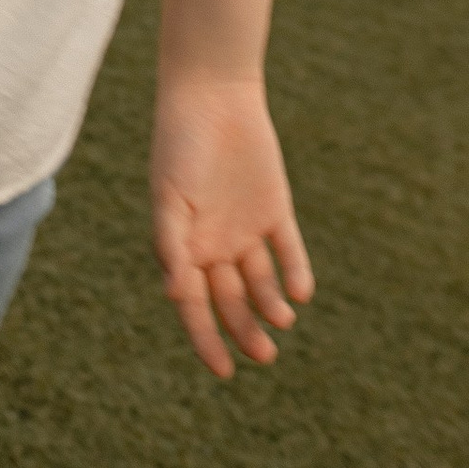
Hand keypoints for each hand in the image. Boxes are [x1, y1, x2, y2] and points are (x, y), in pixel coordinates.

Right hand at [151, 72, 312, 377]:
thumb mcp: (169, 196)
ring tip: (281, 318)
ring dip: (270, 307)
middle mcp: (214, 245)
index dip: (206, 340)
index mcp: (183, 246)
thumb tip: (174, 293)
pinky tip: (299, 292)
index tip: (223, 372)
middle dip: (246, 331)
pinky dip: (295, 274)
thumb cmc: (180, 144)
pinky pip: (288, 252)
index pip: (194, 306)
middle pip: (231, 303)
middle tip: (265, 355)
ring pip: (260, 284)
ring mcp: (246, 229)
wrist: (213, 95)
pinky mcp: (275, 211)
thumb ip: (171, 243)